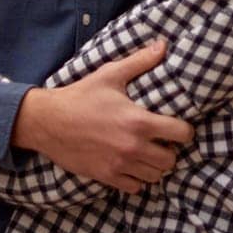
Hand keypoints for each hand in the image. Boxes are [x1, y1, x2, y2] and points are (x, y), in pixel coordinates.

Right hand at [11, 38, 194, 192]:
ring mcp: (120, 165)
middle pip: (171, 160)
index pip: (181, 133)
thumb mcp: (110, 75)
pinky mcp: (107, 176)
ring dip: (155, 166)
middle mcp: (133, 147)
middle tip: (161, 141)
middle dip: (170, 150)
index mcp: (139, 121)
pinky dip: (137, 179)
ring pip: (155, 176)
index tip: (178, 127)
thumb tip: (162, 45)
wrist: (48, 121)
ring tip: (148, 153)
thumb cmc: (81, 96)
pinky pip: (135, 188)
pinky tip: (131, 165)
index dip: (184, 130)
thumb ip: (140, 61)